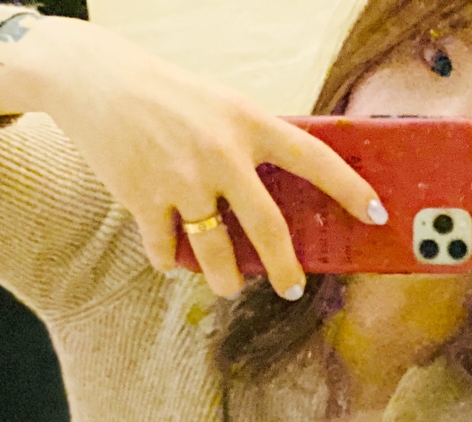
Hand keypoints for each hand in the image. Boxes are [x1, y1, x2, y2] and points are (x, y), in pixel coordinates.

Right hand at [0, 14, 386, 299]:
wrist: (96, 80)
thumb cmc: (169, 96)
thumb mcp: (221, 106)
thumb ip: (253, 145)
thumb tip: (286, 198)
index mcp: (248, 122)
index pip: (314, 158)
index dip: (349, 188)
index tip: (375, 213)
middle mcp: (221, 153)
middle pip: (268, 229)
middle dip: (286, 270)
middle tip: (293, 290)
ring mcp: (182, 180)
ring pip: (217, 255)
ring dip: (226, 280)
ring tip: (229, 285)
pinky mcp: (144, 200)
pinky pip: (167, 253)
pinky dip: (170, 261)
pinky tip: (171, 255)